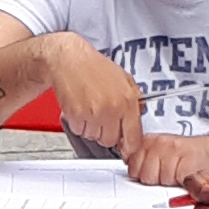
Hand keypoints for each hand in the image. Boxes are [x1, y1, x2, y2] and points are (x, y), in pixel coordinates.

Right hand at [42, 36, 145, 153]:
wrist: (69, 59)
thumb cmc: (93, 67)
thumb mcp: (123, 78)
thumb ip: (134, 98)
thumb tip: (139, 114)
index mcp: (128, 101)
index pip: (134, 136)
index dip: (129, 146)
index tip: (126, 149)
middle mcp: (113, 108)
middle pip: (110, 140)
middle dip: (105, 133)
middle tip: (101, 119)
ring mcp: (94, 113)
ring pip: (93, 137)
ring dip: (90, 128)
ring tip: (89, 108)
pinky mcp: (77, 115)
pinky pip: (79, 131)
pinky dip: (77, 123)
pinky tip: (79, 107)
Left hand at [128, 130, 208, 188]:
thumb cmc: (191, 158)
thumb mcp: (162, 157)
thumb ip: (143, 161)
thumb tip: (129, 167)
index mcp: (150, 141)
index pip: (131, 165)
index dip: (142, 174)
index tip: (155, 172)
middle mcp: (159, 143)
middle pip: (142, 175)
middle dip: (155, 180)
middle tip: (170, 174)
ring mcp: (172, 150)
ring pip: (158, 179)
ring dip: (170, 182)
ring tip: (180, 174)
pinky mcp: (186, 161)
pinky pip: (174, 180)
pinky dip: (182, 183)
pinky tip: (188, 176)